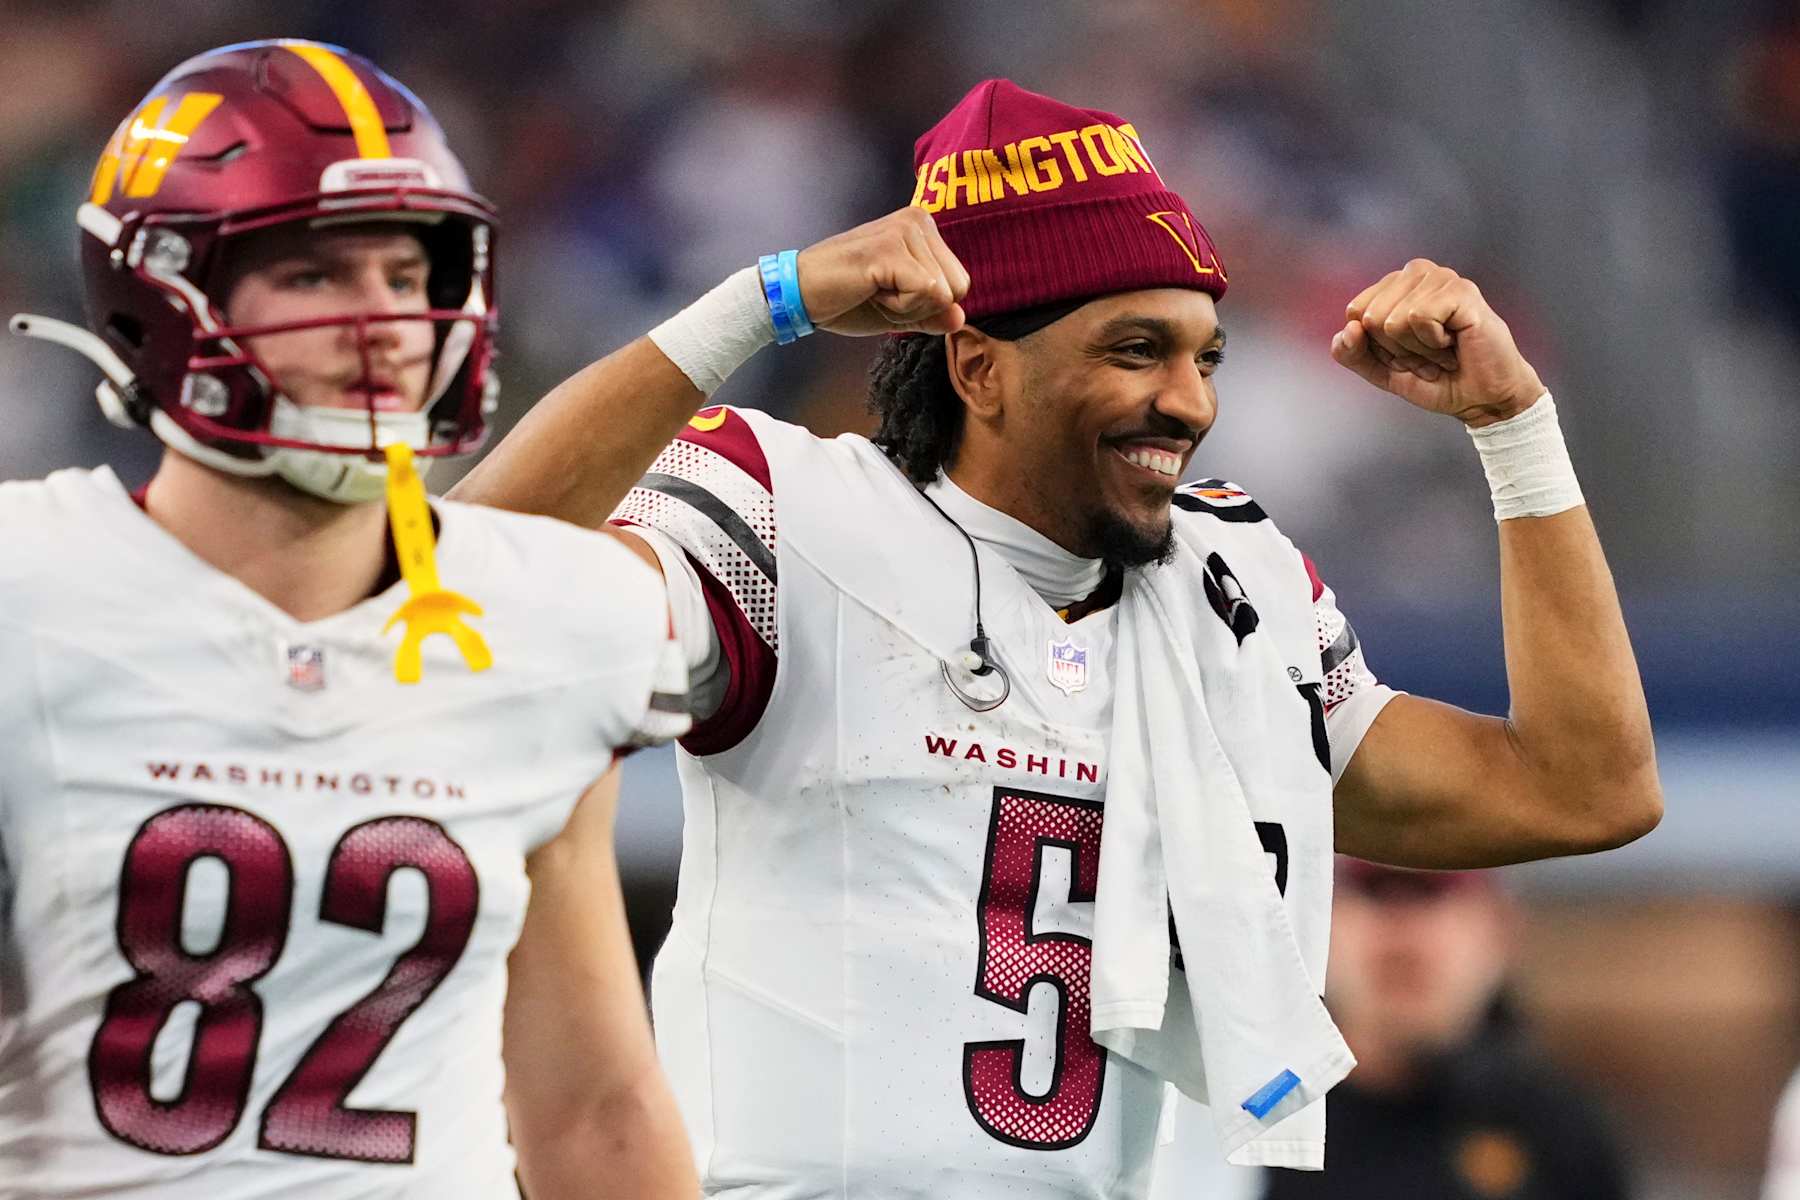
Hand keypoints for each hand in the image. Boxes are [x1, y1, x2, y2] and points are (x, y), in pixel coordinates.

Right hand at [796, 207, 969, 336]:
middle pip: (959, 288)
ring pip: (943, 294)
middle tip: (880, 292)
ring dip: (906, 306)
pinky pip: (925, 293)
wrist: (800, 295)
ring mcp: (905, 230)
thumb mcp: (900, 311)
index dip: (926, 304)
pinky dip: (899, 306)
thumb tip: (960, 318)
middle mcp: (918, 220)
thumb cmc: (846, 299)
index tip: (889, 291)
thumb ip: (931, 313)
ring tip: (873, 288)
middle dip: (921, 306)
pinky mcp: (891, 248)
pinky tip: (870, 289)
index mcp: (923, 228)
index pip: (960, 284)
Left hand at [1331, 259, 1544, 425]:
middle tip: (1428, 354)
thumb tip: (1349, 328)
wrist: (1481, 398)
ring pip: (1393, 320)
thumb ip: (1352, 353)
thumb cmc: (1437, 379)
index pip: (1355, 312)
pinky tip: (1454, 341)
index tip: (1407, 353)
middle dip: (1396, 349)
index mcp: (1395, 284)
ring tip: (1443, 350)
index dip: (1377, 345)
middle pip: (1371, 316)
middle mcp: (1417, 273)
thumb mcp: (1381, 371)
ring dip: (1418, 350)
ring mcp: (1441, 278)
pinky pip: (1418, 318)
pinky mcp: (1461, 290)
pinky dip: (1433, 343)